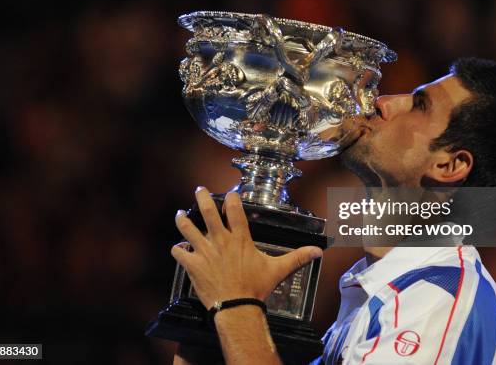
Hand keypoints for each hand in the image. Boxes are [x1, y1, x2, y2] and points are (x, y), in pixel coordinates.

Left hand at [171, 187, 322, 309]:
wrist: (237, 307)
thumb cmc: (256, 287)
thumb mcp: (278, 269)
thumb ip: (297, 257)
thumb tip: (318, 252)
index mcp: (240, 238)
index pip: (235, 210)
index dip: (231, 198)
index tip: (229, 193)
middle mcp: (221, 240)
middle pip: (208, 212)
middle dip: (202, 198)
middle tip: (198, 189)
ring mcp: (205, 251)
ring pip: (188, 229)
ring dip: (183, 220)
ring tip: (179, 214)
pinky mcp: (193, 265)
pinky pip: (180, 253)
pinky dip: (177, 250)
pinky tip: (177, 248)